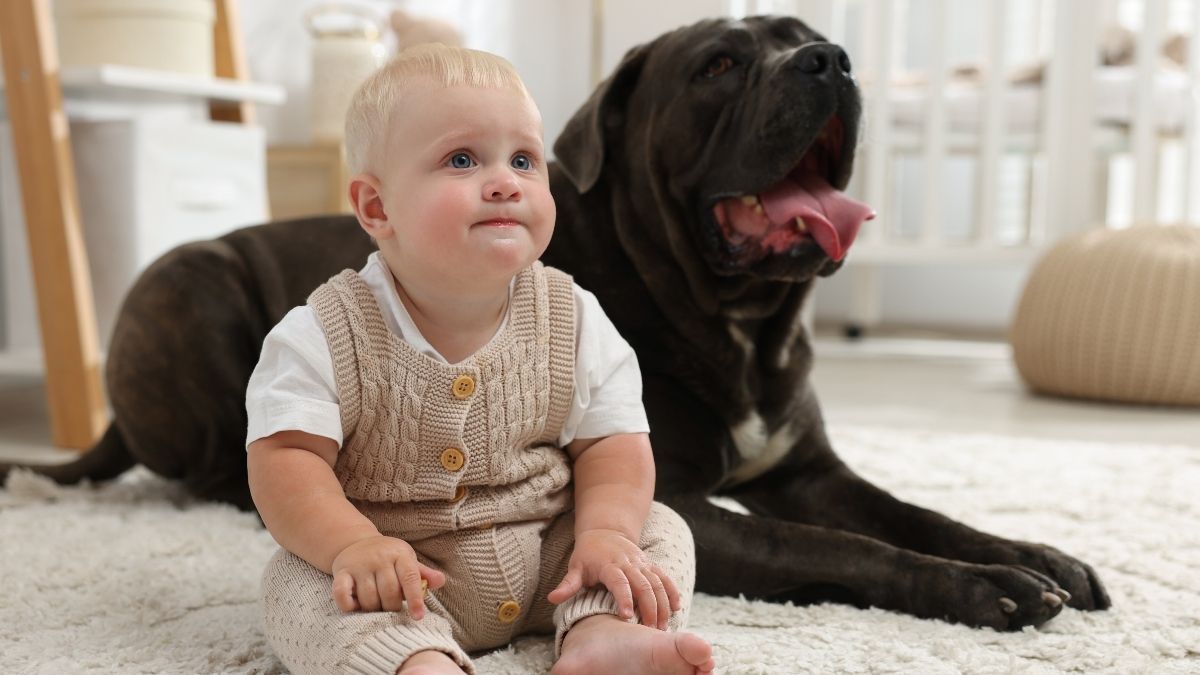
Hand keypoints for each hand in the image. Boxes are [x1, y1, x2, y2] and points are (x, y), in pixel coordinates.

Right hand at [330, 535, 445, 617]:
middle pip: (389, 593)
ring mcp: (359, 564)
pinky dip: (348, 605)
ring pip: (368, 598)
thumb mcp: (407, 560)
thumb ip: (423, 574)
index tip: (418, 616)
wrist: (355, 542)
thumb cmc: (388, 557)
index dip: (415, 599)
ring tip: (376, 606)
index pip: (410, 578)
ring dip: (373, 609)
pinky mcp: (341, 572)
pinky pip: (342, 594)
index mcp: (399, 554)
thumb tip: (441, 581)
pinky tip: (355, 607)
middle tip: (391, 608)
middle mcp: (379, 557)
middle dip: (392, 607)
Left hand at [547, 528, 680, 629]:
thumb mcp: (575, 567)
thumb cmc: (587, 554)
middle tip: (650, 631)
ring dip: (662, 604)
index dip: (624, 598)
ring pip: (657, 583)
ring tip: (662, 627)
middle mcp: (629, 563)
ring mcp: (642, 563)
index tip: (627, 617)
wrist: (605, 531)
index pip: (619, 582)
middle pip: (644, 585)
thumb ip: (568, 585)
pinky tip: (676, 608)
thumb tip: (551, 598)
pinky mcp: (650, 565)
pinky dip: (672, 591)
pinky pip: (664, 577)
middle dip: (649, 608)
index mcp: (609, 565)